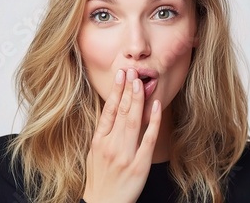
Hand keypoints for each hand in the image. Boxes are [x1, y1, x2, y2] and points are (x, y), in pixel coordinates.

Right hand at [83, 69, 161, 202]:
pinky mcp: (140, 165)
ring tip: (141, 82)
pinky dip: (153, 121)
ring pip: (133, 121)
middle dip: (128, 89)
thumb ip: (103, 132)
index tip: (120, 75)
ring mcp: (126, 155)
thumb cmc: (99, 178)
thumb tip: (111, 110)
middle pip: (121, 112)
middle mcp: (111, 145)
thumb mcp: (93, 153)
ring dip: (138, 100)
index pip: (108, 110)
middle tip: (133, 71)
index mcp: (99, 141)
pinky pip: (148, 139)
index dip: (115, 91)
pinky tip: (156, 106)